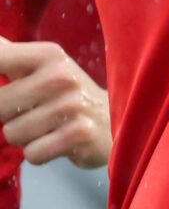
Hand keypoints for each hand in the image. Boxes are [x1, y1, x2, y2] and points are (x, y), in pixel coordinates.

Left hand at [0, 39, 109, 168]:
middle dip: (9, 116)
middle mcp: (61, 76)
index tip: (15, 92)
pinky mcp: (80, 133)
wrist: (117, 120)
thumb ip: (9, 54)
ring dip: (26, 138)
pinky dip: (40, 153)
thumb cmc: (67, 93)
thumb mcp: (43, 67)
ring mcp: (72, 105)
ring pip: (12, 133)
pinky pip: (32, 154)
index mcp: (49, 55)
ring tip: (49, 128)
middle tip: (34, 111)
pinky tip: (58, 142)